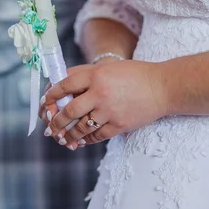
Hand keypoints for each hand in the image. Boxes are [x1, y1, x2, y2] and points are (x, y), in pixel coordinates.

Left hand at [43, 60, 168, 149]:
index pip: (64, 86)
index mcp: (95, 75)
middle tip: (50, 127)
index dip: (51, 96)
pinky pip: (96, 136)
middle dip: (55, 121)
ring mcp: (109, 111)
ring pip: (80, 127)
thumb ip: (84, 73)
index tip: (46, 103)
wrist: (163, 87)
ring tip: (62, 138)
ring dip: (68, 135)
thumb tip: (60, 82)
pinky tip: (81, 140)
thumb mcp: (107, 67)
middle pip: (69, 111)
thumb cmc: (134, 74)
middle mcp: (100, 93)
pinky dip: (86, 139)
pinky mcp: (119, 125)